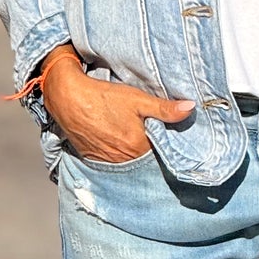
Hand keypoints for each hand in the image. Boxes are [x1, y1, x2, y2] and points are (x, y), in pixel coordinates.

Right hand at [39, 46, 193, 163]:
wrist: (67, 98)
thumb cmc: (104, 97)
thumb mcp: (137, 99)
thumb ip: (165, 108)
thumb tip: (191, 108)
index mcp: (139, 146)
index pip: (162, 150)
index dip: (167, 141)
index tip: (171, 133)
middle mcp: (124, 160)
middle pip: (147, 158)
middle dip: (153, 148)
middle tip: (153, 133)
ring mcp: (108, 161)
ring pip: (130, 161)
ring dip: (136, 153)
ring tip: (135, 136)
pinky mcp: (94, 159)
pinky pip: (113, 161)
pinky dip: (119, 154)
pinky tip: (118, 140)